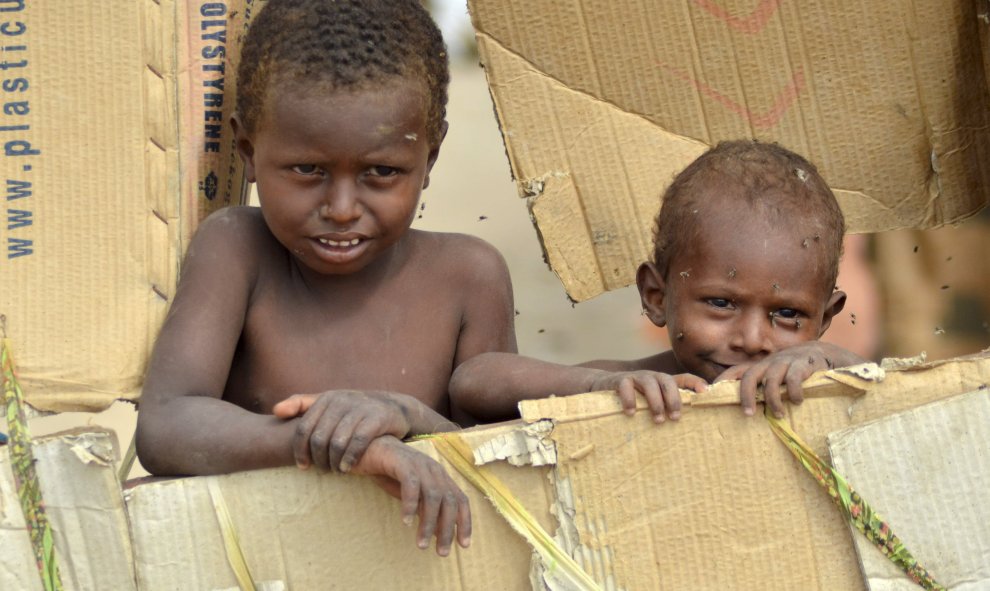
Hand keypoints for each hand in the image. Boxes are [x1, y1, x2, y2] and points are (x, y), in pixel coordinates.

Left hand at [273, 391, 410, 472]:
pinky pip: (358, 442)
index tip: (302, 467)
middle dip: (318, 459)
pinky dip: (350, 458)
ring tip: (335, 472)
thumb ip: (301, 404)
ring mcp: (360, 408)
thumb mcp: (329, 403)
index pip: (304, 428)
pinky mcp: (377, 418)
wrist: (392, 407)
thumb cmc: (353, 410)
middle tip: (322, 471)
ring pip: (337, 442)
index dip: (300, 450)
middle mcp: (341, 400)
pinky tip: (348, 468)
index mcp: (326, 398)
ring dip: (334, 462)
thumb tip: (275, 411)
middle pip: (319, 438)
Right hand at [355, 436, 470, 556]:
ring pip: (433, 496)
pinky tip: (405, 521)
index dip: (465, 523)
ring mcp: (420, 464)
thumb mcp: (412, 496)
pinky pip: (412, 485)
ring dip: (428, 523)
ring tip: (421, 543)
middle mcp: (434, 469)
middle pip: (449, 501)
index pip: (461, 500)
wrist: (368, 448)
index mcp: (440, 476)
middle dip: (447, 529)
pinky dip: (410, 504)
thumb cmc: (390, 473)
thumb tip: (439, 533)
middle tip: (441, 552)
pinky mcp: (403, 462)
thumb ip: (426, 510)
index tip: (463, 545)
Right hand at [590, 371, 707, 422]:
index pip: (683, 378)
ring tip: (658, 420)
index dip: (695, 383)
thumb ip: (665, 407)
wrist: (601, 386)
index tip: (706, 393)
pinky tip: (631, 413)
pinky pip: (626, 386)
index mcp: (662, 382)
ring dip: (656, 402)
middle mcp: (651, 377)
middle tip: (676, 418)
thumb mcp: (650, 401)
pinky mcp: (618, 380)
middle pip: (667, 380)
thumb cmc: (632, 398)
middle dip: (674, 399)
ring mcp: (635, 377)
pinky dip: (630, 399)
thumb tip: (684, 425)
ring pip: (649, 383)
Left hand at [714, 342, 866, 417]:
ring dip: (773, 400)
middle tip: (748, 414)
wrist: (825, 353)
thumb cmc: (797, 371)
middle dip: (745, 396)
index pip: (736, 371)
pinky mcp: (804, 363)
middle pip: (749, 376)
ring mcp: (786, 361)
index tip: (709, 394)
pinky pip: (794, 378)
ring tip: (778, 414)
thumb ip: (763, 388)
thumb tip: (746, 410)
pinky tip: (797, 402)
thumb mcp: (777, 377)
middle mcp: (770, 362)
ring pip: (771, 380)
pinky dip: (793, 392)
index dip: (722, 381)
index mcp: (761, 366)